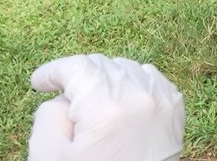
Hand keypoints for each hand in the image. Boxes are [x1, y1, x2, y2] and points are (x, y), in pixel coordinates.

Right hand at [28, 54, 183, 160]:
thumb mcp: (51, 156)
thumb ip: (49, 115)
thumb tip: (66, 98)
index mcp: (108, 108)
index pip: (79, 67)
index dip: (54, 71)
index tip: (40, 82)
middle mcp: (141, 97)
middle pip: (102, 66)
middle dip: (78, 78)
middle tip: (63, 101)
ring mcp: (163, 101)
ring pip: (128, 68)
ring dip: (106, 80)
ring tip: (92, 106)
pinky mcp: (176, 109)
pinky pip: (151, 79)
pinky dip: (133, 84)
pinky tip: (120, 103)